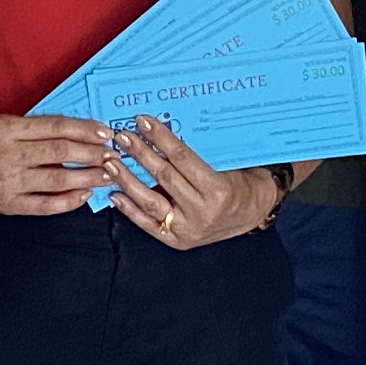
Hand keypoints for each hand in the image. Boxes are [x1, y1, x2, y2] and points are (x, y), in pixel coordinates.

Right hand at [0, 109, 119, 219]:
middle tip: (113, 155)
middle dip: (92, 154)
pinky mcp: (9, 204)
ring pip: (58, 180)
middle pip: (60, 153)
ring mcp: (8, 182)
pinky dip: (70, 200)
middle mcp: (6, 155)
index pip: (55, 128)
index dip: (84, 130)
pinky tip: (85, 194)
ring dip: (88, 177)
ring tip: (107, 175)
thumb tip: (85, 133)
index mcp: (8, 129)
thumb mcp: (9, 122)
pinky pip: (46, 205)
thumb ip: (42, 127)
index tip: (106, 133)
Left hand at [110, 118, 284, 247]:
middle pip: (163, 177)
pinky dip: (129, 209)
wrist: (254, 213)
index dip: (160, 138)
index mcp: (217, 189)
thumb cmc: (242, 183)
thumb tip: (162, 132)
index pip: (181, 158)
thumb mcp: (227, 164)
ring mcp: (188, 230)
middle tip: (122, 137)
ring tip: (111, 163)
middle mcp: (201, 212)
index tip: (143, 122)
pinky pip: (148, 224)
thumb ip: (197, 155)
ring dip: (127, 180)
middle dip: (140, 154)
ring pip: (150, 202)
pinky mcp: (178, 242)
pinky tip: (115, 194)